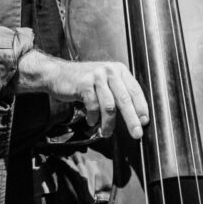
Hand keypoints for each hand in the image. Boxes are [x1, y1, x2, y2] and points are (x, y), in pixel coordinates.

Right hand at [18, 50, 148, 139]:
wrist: (57, 74)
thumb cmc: (84, 82)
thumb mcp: (104, 82)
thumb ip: (118, 93)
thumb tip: (136, 116)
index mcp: (118, 70)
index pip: (135, 90)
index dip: (141, 107)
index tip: (145, 122)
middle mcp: (109, 70)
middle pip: (124, 99)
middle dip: (132, 119)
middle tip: (136, 133)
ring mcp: (96, 76)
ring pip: (109, 105)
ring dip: (109, 123)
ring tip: (106, 132)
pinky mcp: (84, 83)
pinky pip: (93, 106)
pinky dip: (93, 117)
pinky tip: (91, 121)